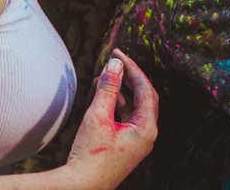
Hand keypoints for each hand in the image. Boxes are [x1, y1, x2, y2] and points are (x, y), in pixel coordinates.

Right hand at [65, 49, 157, 189]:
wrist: (82, 186)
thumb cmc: (90, 155)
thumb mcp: (98, 115)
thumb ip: (108, 87)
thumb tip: (115, 63)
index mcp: (146, 128)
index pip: (145, 88)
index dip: (131, 67)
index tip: (117, 52)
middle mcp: (146, 134)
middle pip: (144, 96)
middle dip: (129, 76)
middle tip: (115, 59)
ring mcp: (137, 141)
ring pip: (134, 106)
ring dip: (120, 90)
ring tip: (101, 78)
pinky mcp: (127, 144)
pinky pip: (126, 117)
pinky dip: (116, 104)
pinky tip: (101, 96)